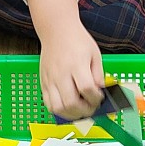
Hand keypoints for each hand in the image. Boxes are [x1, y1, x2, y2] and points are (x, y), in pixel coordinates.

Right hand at [27, 0, 105, 119]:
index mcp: (76, 64)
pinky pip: (48, 104)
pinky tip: (68, 107)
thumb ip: (98, 76)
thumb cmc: (77, 41)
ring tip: (80, 110)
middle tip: (92, 108)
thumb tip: (101, 94)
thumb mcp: (95, 55)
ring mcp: (50, 79)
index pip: (86, 89)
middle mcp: (61, 73)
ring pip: (57, 107)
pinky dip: (59, 111)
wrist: (56, 30)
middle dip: (85, 110)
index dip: (96, 98)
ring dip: (71, 114)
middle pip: (71, 102)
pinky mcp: (43, 82)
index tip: (100, 98)